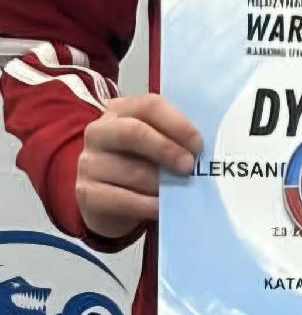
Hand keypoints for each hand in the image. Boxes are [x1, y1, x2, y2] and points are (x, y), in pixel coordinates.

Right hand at [76, 93, 202, 239]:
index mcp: (120, 110)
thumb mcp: (152, 141)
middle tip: (189, 166)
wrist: (104, 195)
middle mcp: (99, 131)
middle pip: (134, 133)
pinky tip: (161, 208)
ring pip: (131, 171)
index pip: (149, 106)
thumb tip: (201, 149)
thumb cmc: (138, 161)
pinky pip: (121, 199)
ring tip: (179, 190)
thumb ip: (171, 137)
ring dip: (161, 183)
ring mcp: (89, 162)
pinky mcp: (86, 192)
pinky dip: (146, 205)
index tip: (198, 144)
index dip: (177, 123)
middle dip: (166, 150)